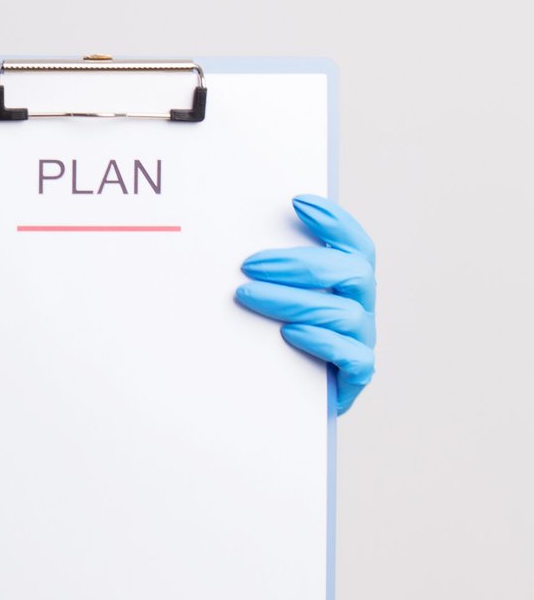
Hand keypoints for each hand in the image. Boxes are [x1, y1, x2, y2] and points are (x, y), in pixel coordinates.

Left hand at [234, 194, 376, 415]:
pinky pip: (351, 356)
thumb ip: (270, 274)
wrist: (281, 399)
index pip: (356, 245)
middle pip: (352, 272)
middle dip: (299, 263)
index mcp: (349, 283)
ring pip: (343, 312)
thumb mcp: (272, 299)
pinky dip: (320, 341)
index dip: (335, 221)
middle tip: (249, 264)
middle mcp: (361, 308)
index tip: (297, 201)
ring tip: (247, 294)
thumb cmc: (273, 340)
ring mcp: (362, 341)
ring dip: (292, 299)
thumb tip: (237, 244)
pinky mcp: (355, 376)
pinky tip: (289, 334)